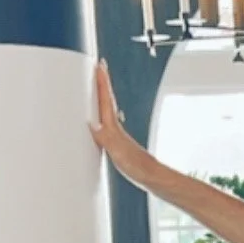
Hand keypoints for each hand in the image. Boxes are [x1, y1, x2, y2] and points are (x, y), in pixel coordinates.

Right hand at [88, 61, 148, 182]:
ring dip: (101, 99)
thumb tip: (93, 126)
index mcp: (113, 127)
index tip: (98, 65)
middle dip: (101, 84)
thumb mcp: (117, 152)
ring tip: (95, 89)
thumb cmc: (137, 166)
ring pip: (106, 111)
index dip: (102, 81)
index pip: (106, 98)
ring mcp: (117, 136)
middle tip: (97, 69)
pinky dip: (100, 117)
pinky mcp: (117, 145)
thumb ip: (106, 138)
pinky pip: (105, 125)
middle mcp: (115, 128)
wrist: (150, 177)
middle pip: (106, 100)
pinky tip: (98, 123)